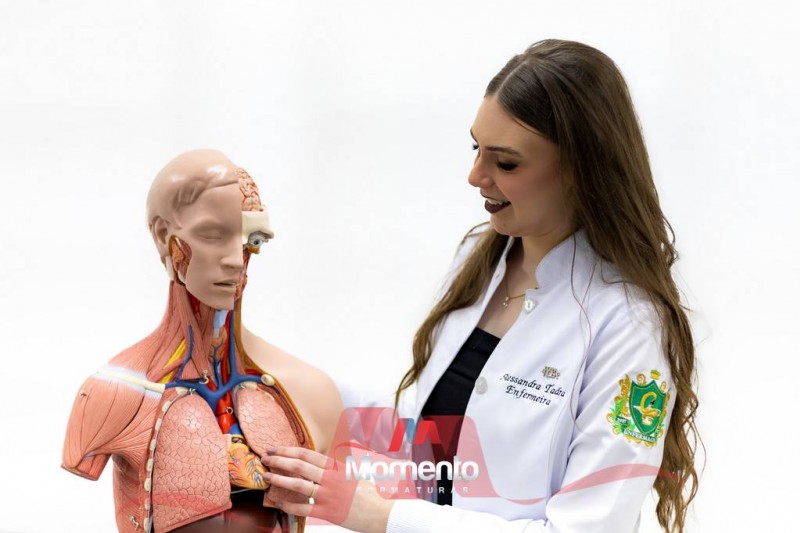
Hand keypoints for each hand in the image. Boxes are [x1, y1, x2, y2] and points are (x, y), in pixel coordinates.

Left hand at [261, 446, 394, 532]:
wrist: (382, 513)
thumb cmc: (369, 494)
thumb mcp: (353, 475)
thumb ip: (336, 470)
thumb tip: (319, 465)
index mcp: (337, 468)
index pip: (309, 454)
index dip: (290, 450)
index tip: (276, 448)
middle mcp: (331, 479)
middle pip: (300, 466)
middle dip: (280, 460)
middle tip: (266, 458)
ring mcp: (328, 496)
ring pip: (298, 485)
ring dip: (280, 479)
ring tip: (267, 476)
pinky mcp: (327, 513)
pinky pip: (303, 508)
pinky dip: (288, 505)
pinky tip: (278, 502)